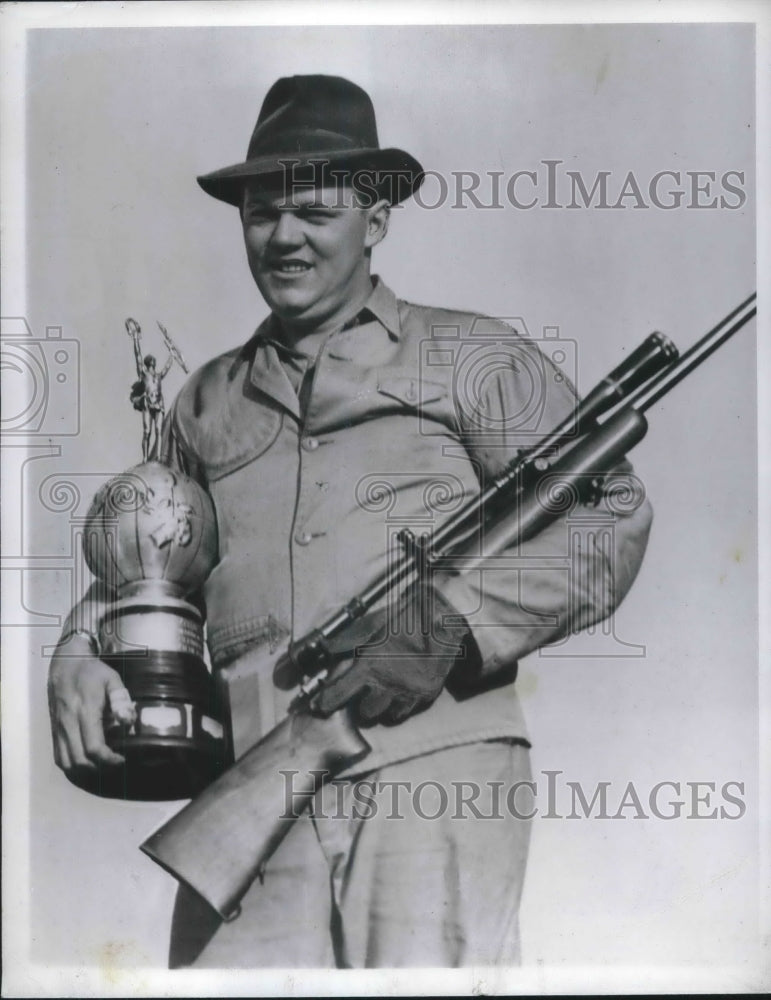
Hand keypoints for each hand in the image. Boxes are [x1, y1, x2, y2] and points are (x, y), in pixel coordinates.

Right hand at [47, 633, 129, 771]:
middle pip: (80, 760)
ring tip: (102, 764)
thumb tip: (128, 721)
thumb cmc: (92, 672)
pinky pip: (59, 756)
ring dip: (85, 769)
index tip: (122, 759)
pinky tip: (86, 761)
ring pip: (67, 762)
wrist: (65, 664)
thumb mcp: (112, 679)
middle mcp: (68, 723)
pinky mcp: (54, 730)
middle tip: (115, 763)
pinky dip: (72, 765)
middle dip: (100, 768)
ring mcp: (58, 728)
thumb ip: (121, 699)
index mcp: (84, 712)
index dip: (109, 759)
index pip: (94, 747)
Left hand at [310, 585, 469, 724]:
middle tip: (360, 693)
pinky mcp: (427, 695)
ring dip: (381, 708)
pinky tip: (400, 693)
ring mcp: (410, 693)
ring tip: (381, 695)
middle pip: (365, 713)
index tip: (321, 704)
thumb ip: (347, 640)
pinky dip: (401, 705)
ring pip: (388, 716)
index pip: (340, 694)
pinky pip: (408, 710)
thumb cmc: (405, 617)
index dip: (328, 701)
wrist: (443, 618)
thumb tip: (327, 650)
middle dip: (360, 705)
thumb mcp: (371, 624)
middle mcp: (388, 685)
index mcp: (370, 666)